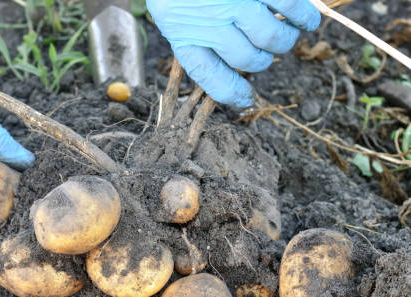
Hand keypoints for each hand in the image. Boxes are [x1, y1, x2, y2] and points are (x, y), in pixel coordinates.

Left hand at [147, 0, 320, 107]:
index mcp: (182, 32)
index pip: (209, 74)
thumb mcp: (174, 8)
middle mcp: (207, 21)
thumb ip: (196, 32)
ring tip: (290, 33)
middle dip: (263, 60)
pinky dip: (304, 17)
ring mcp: (234, 2)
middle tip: (269, 49)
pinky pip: (289, 7)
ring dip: (285, 40)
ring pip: (271, 38)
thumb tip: (237, 66)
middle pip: (247, 59)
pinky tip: (309, 20)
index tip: (246, 99)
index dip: (231, 92)